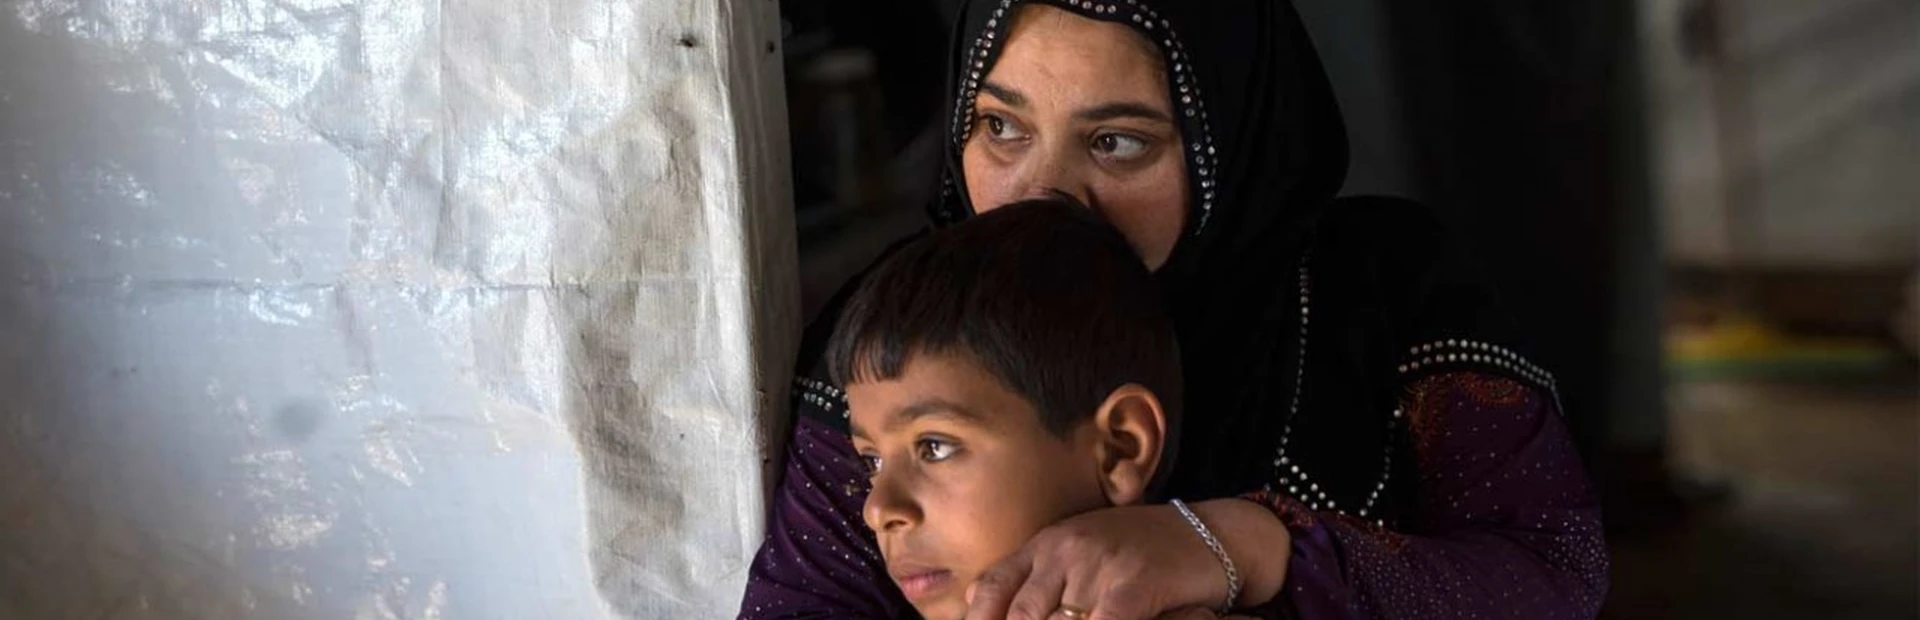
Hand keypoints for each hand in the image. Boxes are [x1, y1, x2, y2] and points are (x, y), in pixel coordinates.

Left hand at [962, 500, 1289, 619]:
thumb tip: (972, 600)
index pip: (993, 588)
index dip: (978, 618)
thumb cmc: (1148, 551)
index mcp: (1049, 543)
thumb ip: (1037, 575)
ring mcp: (1098, 565)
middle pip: (1020, 614)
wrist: (1218, 535)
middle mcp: (1066, 550)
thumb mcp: (1086, 552)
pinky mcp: (1131, 585)